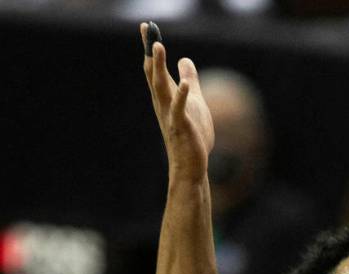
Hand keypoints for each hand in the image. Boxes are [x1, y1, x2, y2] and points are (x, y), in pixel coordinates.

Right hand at [141, 22, 213, 179]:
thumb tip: (185, 60)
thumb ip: (190, 80)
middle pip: (154, 73)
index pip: (156, 68)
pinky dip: (182, 97)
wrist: (192, 166)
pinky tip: (185, 84)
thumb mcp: (196, 102)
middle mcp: (163, 104)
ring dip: (160, 67)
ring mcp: (170, 116)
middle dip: (151, 51)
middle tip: (146, 28)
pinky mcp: (181, 128)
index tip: (147, 27)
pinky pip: (179, 110)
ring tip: (158, 46)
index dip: (152, 48)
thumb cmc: (192, 135)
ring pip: (162, 88)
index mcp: (166, 97)